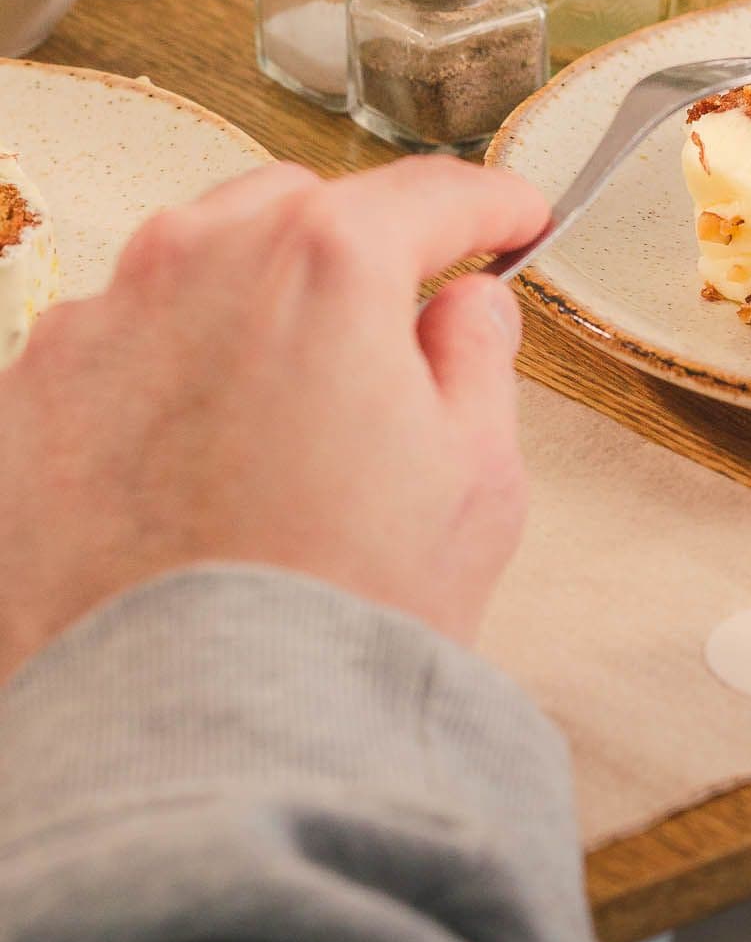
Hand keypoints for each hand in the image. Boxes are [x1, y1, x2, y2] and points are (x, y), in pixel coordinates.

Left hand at [0, 156, 547, 681]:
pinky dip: (155, 383)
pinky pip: (108, 355)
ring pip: (187, 272)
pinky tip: (191, 469)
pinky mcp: (20, 405)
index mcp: (324, 263)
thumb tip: (462, 309)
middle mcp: (193, 264)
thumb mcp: (477, 480)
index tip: (512, 220)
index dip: (489, 205)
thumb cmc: (336, 616)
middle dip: (349, 253)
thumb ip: (478, 357)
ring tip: (280, 417)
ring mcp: (91, 329)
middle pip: (292, 212)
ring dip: (243, 311)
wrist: (188, 746)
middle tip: (390, 333)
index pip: (428, 195)